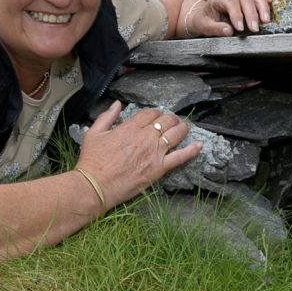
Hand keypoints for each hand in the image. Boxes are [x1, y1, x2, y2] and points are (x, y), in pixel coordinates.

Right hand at [74, 101, 201, 206]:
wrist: (95, 186)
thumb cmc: (92, 161)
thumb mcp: (94, 133)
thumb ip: (107, 116)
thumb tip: (117, 104)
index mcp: (130, 128)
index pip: (150, 113)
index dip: (155, 112)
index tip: (156, 116)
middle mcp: (145, 138)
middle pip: (166, 120)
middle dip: (170, 118)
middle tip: (171, 121)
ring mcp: (154, 153)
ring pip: (176, 134)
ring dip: (182, 128)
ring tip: (183, 128)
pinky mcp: (159, 168)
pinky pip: (180, 157)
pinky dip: (191, 150)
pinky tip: (199, 145)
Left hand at [185, 0, 273, 36]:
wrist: (202, 16)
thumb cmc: (203, 21)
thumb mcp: (204, 26)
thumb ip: (216, 28)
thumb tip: (229, 31)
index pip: (230, 3)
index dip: (237, 15)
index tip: (240, 28)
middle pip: (245, 0)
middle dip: (251, 15)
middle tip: (255, 29)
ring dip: (262, 8)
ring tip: (266, 21)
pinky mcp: (247, 1)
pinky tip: (271, 1)